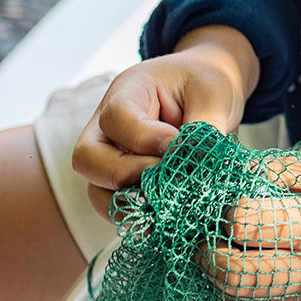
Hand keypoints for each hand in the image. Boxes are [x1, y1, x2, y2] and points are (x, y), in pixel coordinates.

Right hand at [72, 26, 258, 219]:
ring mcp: (112, 156)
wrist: (208, 91)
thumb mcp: (213, 94)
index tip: (179, 144)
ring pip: (96, 191)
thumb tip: (200, 170)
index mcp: (128, 91)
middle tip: (166, 177)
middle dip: (124, 175)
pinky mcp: (125, 182)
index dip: (144, 138)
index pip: (116, 117)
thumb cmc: (206, 83)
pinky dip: (140, 217)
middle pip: (87, 159)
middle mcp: (108, 126)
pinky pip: (118, 207)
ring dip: (129, 204)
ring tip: (168, 203)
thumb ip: (205, 128)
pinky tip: (170, 215)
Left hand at [198, 155, 300, 300]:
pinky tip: (254, 270)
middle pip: (236, 276)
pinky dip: (246, 296)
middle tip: (206, 237)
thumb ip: (276, 170)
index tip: (227, 204)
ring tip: (229, 253)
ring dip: (223, 280)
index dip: (226, 212)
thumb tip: (228, 175)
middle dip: (209, 255)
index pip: (245, 226)